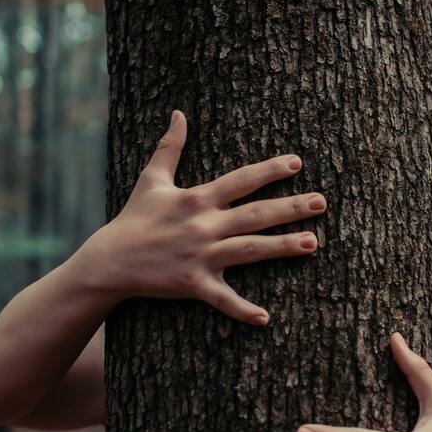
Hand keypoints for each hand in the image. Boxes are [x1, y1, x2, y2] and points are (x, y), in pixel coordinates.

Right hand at [84, 109, 326, 323]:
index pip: (240, 181)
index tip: (297, 163)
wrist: (110, 261)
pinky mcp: (193, 285)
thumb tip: (178, 113)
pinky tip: (266, 318)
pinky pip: (222, 299)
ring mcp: (200, 256)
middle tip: (321, 202)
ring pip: (249, 251)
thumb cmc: (133, 218)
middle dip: (290, 208)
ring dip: (282, 247)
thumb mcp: (152, 179)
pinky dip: (242, 310)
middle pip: (255, 214)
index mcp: (196, 199)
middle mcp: (203, 226)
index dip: (269, 171)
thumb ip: (170, 147)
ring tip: (313, 243)